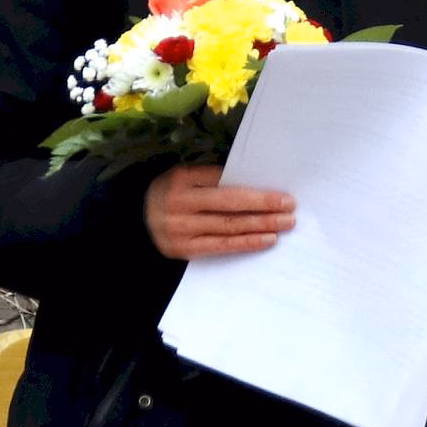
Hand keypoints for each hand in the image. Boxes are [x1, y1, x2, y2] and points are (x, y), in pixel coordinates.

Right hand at [145, 164, 293, 259]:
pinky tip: (267, 239)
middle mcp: (179, 203)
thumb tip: (258, 182)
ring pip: (229, 226)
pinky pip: (222, 246)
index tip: (282, 194)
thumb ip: (214, 178)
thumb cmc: (172, 193)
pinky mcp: (184, 249)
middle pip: (230, 204)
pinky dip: (247, 243)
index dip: (255, 190)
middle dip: (264, 205)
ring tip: (285, 223)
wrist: (136, 219)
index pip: (225, 182)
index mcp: (182, 179)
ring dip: (261, 225)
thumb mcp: (185, 177)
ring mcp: (181, 228)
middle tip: (290, 207)